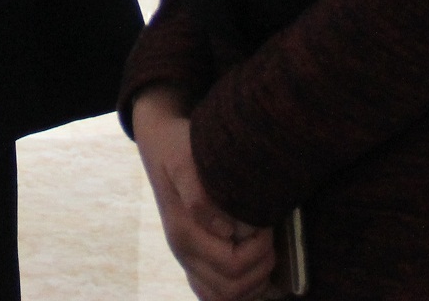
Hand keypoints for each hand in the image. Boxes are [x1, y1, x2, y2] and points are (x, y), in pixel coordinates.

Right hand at [131, 88, 277, 300]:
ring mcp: (189, 260)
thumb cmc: (178, 147)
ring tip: (264, 251)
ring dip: (253, 282)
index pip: (232, 265)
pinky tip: (254, 268)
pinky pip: (216, 294)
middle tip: (268, 236)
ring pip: (225, 298)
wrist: (160, 143)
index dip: (259, 250)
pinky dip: (241, 289)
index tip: (265, 221)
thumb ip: (198, 194)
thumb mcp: (185, 159)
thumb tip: (223, 230)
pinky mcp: (195, 259)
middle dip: (260, 267)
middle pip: (231, 290)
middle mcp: (184, 254)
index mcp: (184, 234)